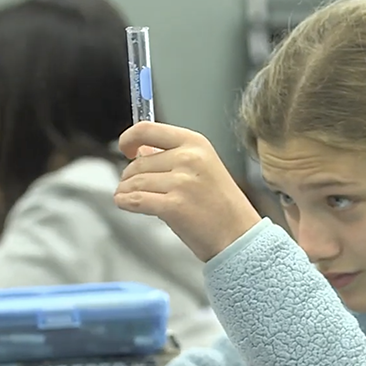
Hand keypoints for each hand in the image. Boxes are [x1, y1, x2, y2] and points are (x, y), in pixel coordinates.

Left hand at [115, 122, 261, 261]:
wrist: (239, 236)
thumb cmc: (223, 207)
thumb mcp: (204, 168)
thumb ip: (172, 156)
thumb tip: (141, 150)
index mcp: (196, 143)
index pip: (148, 130)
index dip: (129, 138)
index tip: (126, 148)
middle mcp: (189, 159)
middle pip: (138, 162)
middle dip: (129, 176)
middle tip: (133, 186)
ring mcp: (181, 182)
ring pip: (134, 182)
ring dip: (126, 191)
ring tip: (129, 198)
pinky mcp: (173, 206)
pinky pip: (136, 200)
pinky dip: (125, 202)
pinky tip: (125, 204)